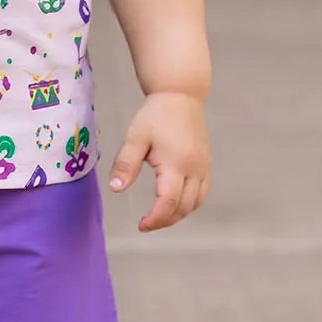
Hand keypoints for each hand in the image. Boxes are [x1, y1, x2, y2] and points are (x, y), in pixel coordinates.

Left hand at [107, 91, 210, 230]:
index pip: (168, 202)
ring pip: (196, 202)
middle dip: (165, 220)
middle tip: (146, 224)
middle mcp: (194, 169)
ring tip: (158, 216)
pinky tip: (175, 203)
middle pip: (183, 207)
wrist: (180, 95)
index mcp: (176, 164)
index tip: (141, 225)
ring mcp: (203, 167)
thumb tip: (116, 189)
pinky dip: (190, 204)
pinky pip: (202, 192)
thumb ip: (126, 164)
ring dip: (178, 214)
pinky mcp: (206, 164)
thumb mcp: (135, 138)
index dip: (155, 219)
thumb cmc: (155, 115)